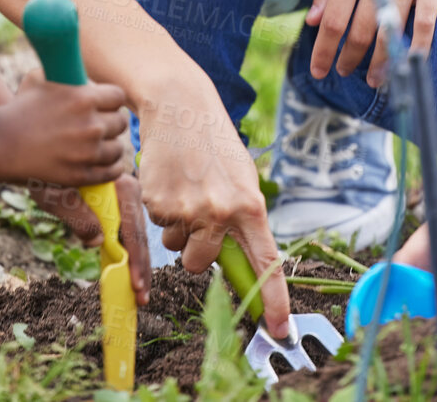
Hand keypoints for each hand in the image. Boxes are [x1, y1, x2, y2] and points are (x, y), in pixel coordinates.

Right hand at [0, 70, 131, 188]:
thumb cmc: (20, 108)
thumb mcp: (40, 78)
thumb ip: (68, 73)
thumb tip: (89, 77)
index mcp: (84, 97)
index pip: (119, 97)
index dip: (112, 101)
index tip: (105, 105)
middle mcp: (90, 125)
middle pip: (120, 123)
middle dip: (111, 122)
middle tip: (100, 125)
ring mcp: (87, 152)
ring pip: (118, 148)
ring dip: (109, 146)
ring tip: (99, 145)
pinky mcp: (81, 175)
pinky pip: (112, 171)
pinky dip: (110, 167)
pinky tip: (102, 162)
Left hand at [27, 173, 151, 304]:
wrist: (45, 161)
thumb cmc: (48, 177)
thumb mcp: (56, 196)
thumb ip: (77, 217)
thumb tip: (97, 242)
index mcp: (119, 186)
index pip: (132, 228)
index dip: (135, 259)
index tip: (135, 283)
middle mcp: (130, 191)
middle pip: (140, 236)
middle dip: (141, 268)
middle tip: (141, 299)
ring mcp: (127, 201)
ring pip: (137, 238)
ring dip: (139, 266)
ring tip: (139, 295)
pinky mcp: (120, 210)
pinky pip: (129, 236)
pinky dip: (130, 257)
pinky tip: (130, 277)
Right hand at [135, 83, 291, 338]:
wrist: (180, 107)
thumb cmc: (214, 143)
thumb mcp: (242, 178)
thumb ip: (244, 219)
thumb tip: (239, 260)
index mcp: (250, 206)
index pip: (265, 263)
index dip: (273, 300)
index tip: (279, 330)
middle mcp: (220, 213)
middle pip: (200, 264)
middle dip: (194, 250)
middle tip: (197, 214)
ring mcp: (187, 210)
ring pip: (175, 246)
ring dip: (176, 226)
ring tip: (184, 187)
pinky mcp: (157, 203)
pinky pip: (157, 224)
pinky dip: (161, 208)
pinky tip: (169, 179)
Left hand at [307, 0, 436, 87]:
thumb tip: (311, 19)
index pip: (330, 19)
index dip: (323, 50)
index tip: (318, 70)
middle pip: (358, 32)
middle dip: (348, 59)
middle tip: (343, 73)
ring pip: (390, 34)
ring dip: (380, 63)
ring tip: (373, 80)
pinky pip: (426, 24)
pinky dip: (418, 49)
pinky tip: (410, 63)